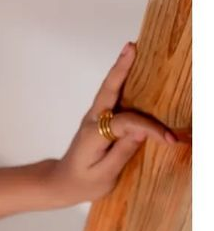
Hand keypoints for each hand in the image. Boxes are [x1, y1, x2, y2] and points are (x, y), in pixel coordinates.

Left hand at [45, 42, 186, 204]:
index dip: (149, 128)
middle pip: (108, 91)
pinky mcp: (99, 119)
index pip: (125, 124)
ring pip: (109, 89)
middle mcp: (92, 121)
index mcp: (92, 136)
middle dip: (121, 70)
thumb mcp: (103, 176)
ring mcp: (94, 118)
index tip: (169, 139)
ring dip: (121, 69)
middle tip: (131, 48)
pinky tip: (129, 68)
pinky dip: (120, 80)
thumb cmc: (82, 183)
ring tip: (131, 48)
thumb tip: (141, 130)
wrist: (61, 183)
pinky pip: (111, 96)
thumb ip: (122, 152)